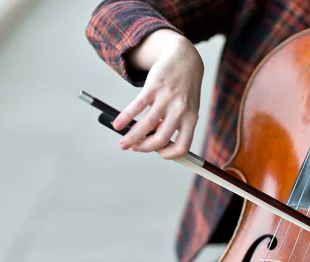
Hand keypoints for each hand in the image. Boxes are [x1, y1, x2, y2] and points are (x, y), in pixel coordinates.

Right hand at [113, 29, 203, 158]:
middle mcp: (181, 111)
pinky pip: (137, 106)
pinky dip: (125, 117)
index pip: (182, 147)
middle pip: (161, 139)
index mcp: (191, 119)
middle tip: (133, 148)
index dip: (169, 155)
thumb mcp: (187, 108)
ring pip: (147, 125)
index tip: (158, 152)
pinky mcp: (154, 86)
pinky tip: (117, 124)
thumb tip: (152, 142)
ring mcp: (167, 98)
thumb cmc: (184, 89)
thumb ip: (174, 124)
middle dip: (144, 148)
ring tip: (122, 143)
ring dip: (131, 137)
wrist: (186, 59)